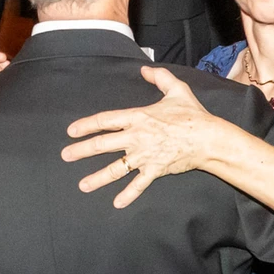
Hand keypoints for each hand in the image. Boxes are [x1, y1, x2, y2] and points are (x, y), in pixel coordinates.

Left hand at [60, 66, 230, 207]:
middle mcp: (136, 137)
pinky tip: (117, 203)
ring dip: (98, 177)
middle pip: (103, 144)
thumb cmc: (192, 114)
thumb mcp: (176, 89)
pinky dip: (128, 194)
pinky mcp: (155, 170)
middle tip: (66, 155)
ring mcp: (144, 156)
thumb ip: (159, 78)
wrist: (208, 138)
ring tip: (83, 185)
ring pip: (116, 168)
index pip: (106, 121)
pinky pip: (139, 184)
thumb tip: (144, 70)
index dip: (87, 125)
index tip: (72, 131)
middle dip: (82, 150)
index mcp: (138, 117)